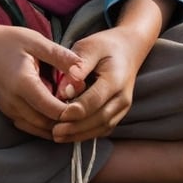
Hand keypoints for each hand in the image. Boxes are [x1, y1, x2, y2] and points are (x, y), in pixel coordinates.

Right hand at [0, 21, 84, 138]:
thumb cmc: (8, 40)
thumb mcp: (36, 41)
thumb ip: (60, 56)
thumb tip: (82, 70)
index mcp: (23, 84)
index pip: (54, 110)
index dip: (73, 111)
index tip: (88, 102)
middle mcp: (14, 103)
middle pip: (49, 125)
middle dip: (68, 121)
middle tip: (85, 110)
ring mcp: (9, 110)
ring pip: (39, 129)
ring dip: (57, 125)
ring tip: (74, 111)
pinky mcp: (7, 111)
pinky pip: (30, 126)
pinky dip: (45, 124)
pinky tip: (56, 112)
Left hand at [51, 0, 175, 143]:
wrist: (128, 49)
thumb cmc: (105, 46)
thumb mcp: (90, 46)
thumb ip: (78, 66)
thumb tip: (65, 89)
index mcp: (116, 79)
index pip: (95, 100)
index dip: (76, 109)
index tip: (57, 114)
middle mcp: (123, 97)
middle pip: (99, 119)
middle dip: (76, 128)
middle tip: (54, 132)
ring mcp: (122, 108)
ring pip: (102, 128)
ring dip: (80, 135)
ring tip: (58, 136)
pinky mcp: (118, 113)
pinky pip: (103, 129)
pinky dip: (87, 134)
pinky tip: (69, 134)